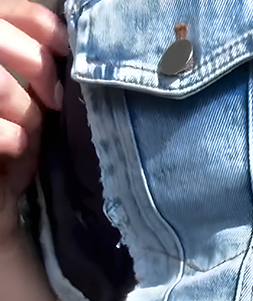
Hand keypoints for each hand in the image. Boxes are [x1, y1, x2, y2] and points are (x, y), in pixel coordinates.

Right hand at [0, 0, 67, 241]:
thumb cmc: (9, 157)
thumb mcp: (27, 110)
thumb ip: (37, 75)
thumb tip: (68, 47)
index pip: (2, 10)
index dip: (38, 22)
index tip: (67, 49)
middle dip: (36, 62)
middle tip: (53, 98)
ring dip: (24, 109)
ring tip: (27, 134)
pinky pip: (1, 130)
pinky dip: (13, 138)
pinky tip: (15, 149)